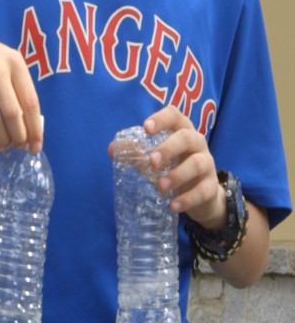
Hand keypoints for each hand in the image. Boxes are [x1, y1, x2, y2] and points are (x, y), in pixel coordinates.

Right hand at [0, 29, 42, 152]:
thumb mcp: (12, 66)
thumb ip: (22, 90)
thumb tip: (31, 127)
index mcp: (15, 65)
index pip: (30, 102)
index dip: (35, 127)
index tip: (36, 145)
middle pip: (12, 113)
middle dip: (19, 135)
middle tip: (22, 146)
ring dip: (3, 138)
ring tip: (9, 146)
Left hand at [143, 106, 225, 229]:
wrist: (200, 195)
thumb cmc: (173, 168)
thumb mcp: (154, 159)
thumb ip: (136, 153)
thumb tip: (113, 149)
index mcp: (181, 132)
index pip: (175, 116)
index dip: (162, 119)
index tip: (146, 128)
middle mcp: (197, 144)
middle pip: (188, 138)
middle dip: (169, 148)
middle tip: (152, 162)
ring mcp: (207, 165)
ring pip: (197, 164)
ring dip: (178, 175)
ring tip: (161, 187)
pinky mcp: (211, 186)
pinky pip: (203, 190)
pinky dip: (188, 199)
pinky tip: (174, 206)